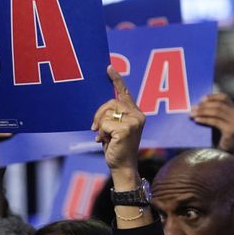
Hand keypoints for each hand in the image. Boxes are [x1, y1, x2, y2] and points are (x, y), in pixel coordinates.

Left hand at [91, 66, 144, 185]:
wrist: (122, 166)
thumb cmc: (116, 148)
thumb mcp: (113, 129)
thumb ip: (112, 116)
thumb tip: (102, 108)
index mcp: (135, 113)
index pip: (125, 93)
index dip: (116, 80)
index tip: (108, 68)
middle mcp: (138, 115)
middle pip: (111, 103)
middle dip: (99, 115)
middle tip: (95, 128)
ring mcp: (134, 121)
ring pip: (107, 114)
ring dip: (100, 127)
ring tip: (104, 137)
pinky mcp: (126, 129)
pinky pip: (105, 124)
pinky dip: (101, 133)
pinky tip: (105, 142)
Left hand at [190, 93, 233, 153]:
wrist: (230, 149)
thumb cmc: (222, 134)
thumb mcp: (220, 120)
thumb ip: (215, 112)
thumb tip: (197, 105)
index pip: (224, 97)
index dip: (212, 96)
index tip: (201, 98)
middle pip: (218, 105)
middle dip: (203, 106)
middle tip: (192, 108)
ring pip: (216, 112)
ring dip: (202, 112)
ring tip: (192, 114)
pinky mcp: (231, 130)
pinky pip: (215, 122)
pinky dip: (204, 120)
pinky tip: (197, 120)